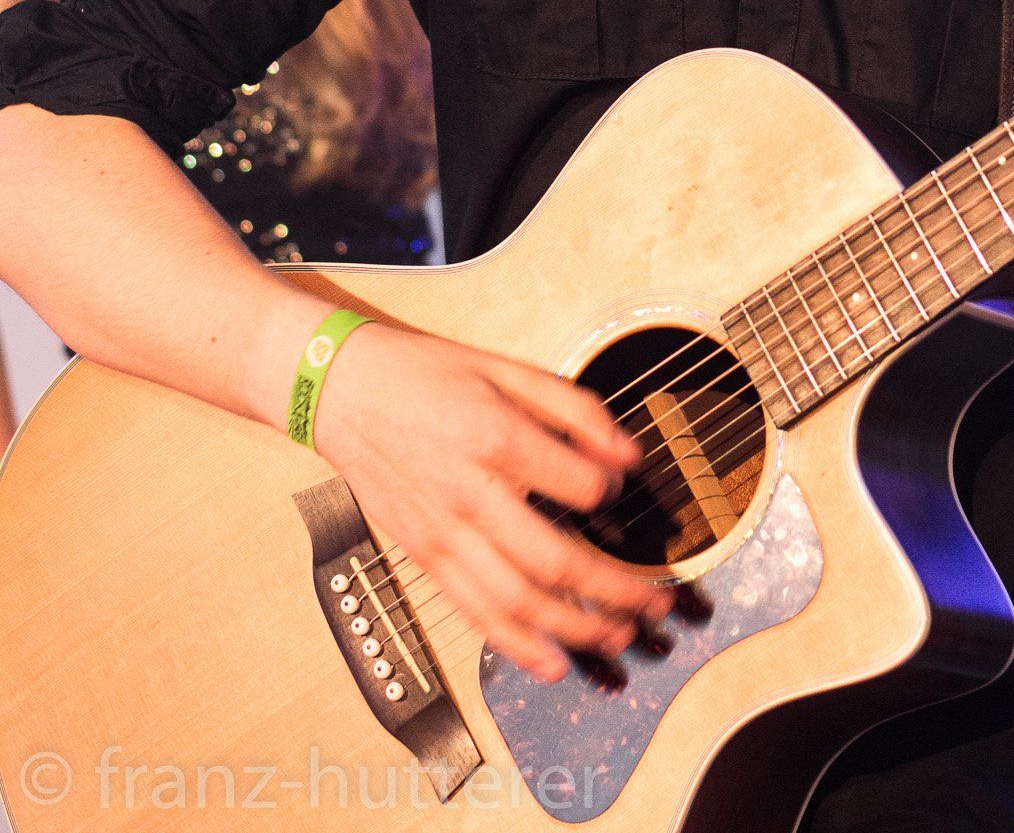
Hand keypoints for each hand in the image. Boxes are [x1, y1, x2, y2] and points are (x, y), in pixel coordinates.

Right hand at [311, 322, 672, 682]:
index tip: (621, 489)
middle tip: (653, 601)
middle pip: (552, 561)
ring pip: (515, 602)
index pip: (575, 484)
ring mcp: (442, 533)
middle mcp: (468, 494)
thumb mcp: (505, 367)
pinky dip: (516, 645)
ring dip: (574, 629)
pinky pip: (473, 612)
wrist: (345, 390)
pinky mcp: (424, 557)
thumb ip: (572, 406)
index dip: (610, 492)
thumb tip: (626, 450)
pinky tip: (552, 661)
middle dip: (613, 589)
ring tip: (617, 636)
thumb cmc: (425, 375)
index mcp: (494, 437)